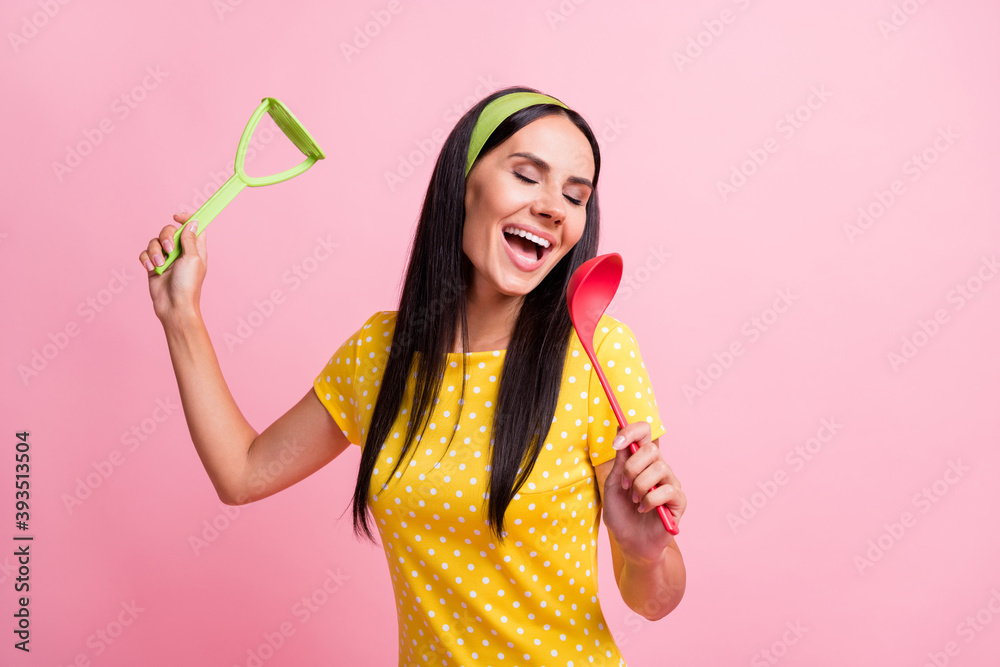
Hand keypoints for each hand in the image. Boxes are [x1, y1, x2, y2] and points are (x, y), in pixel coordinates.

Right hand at [139, 212, 207, 322]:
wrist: (174, 306)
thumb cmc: (188, 285)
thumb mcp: (193, 259)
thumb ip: (190, 239)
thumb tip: (193, 222)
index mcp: (195, 249)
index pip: (192, 227)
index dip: (186, 219)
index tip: (177, 217)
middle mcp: (180, 251)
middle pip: (169, 230)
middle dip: (165, 236)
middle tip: (169, 249)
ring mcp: (166, 258)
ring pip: (154, 241)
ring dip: (155, 251)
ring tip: (159, 265)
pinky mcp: (153, 266)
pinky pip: (145, 254)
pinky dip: (146, 259)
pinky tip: (151, 269)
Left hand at [601, 421, 685, 561]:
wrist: (630, 543)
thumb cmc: (621, 516)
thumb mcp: (613, 486)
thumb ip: (619, 461)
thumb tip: (619, 429)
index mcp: (641, 461)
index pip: (644, 433)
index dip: (631, 431)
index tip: (616, 443)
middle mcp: (658, 468)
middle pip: (651, 449)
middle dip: (632, 467)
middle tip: (624, 486)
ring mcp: (670, 483)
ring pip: (660, 468)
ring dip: (640, 486)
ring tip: (634, 501)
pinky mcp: (678, 501)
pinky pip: (668, 490)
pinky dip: (650, 500)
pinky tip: (643, 509)